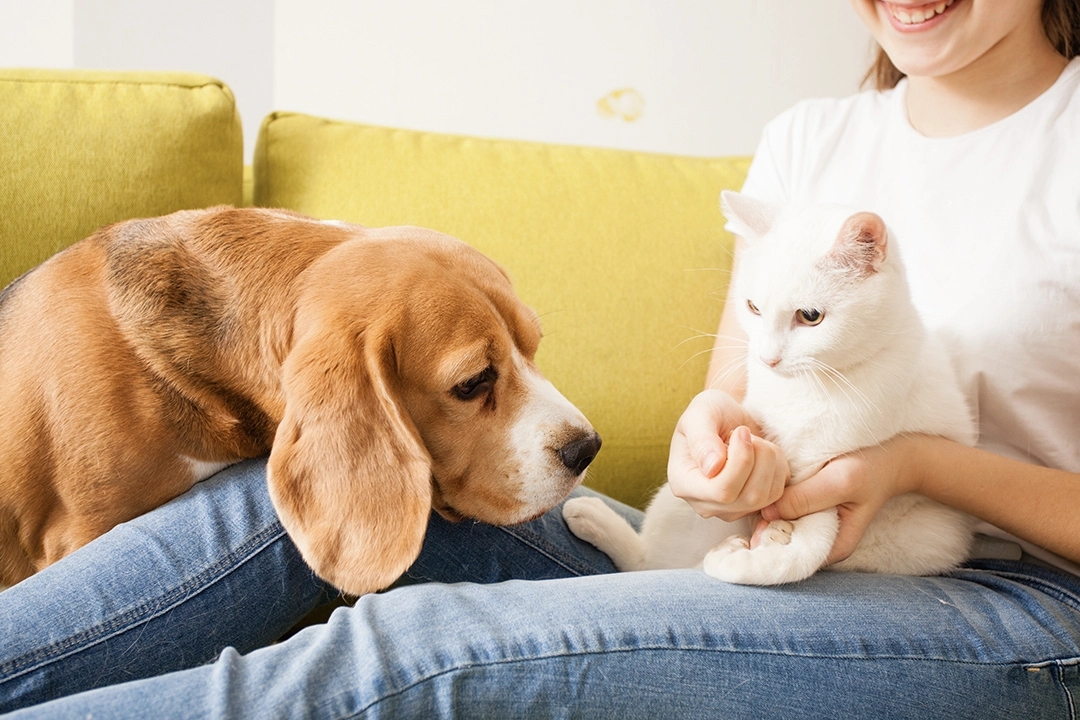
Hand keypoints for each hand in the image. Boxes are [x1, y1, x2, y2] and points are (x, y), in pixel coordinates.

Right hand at [667, 390, 789, 521]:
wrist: (728, 419)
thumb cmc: (711, 413)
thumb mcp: (700, 413)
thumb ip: (701, 439)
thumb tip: (712, 468)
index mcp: (684, 483)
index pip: (721, 491)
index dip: (741, 462)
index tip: (741, 431)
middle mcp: (704, 504)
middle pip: (746, 497)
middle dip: (758, 459)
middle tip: (747, 433)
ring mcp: (730, 509)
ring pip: (764, 497)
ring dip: (769, 461)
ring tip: (755, 441)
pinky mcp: (752, 508)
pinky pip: (777, 496)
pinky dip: (778, 469)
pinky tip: (762, 454)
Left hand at [760, 437, 913, 563]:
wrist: (890, 456)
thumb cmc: (870, 469)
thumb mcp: (841, 481)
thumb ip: (806, 499)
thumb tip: (766, 512)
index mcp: (832, 548)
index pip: (790, 558)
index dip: (767, 544)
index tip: (751, 525)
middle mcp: (818, 542)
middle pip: (778, 542)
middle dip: (760, 527)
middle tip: (746, 503)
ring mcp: (811, 525)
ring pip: (775, 525)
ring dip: (762, 511)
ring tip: (751, 493)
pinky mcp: (805, 508)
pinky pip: (780, 510)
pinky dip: (770, 501)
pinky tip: (761, 486)